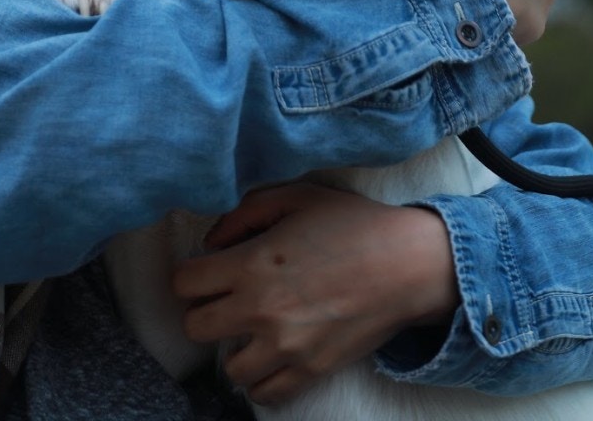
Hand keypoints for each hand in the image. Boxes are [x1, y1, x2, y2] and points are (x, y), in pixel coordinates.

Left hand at [172, 183, 459, 405]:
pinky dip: (261, 380)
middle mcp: (262, 309)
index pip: (184, 284)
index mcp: (253, 264)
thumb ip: (244, 213)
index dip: (190, 275)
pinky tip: (270, 358)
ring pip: (229, 369)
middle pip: (195, 328)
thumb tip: (212, 242)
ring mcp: (287, 346)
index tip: (204, 273)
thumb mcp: (296, 198)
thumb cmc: (353, 224)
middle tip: (223, 301)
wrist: (408, 264)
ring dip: (233, 349)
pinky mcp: (312, 369)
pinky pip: (265, 394)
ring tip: (251, 332)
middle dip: (203, 311)